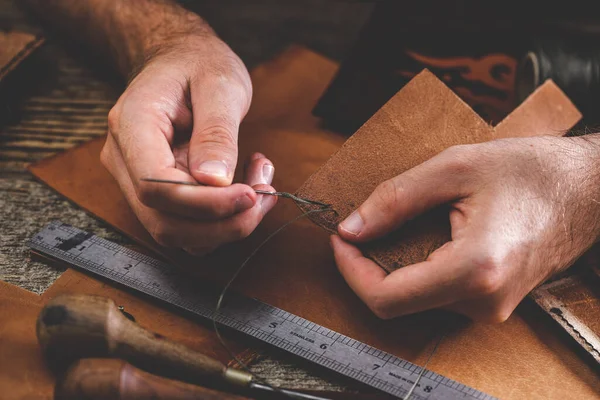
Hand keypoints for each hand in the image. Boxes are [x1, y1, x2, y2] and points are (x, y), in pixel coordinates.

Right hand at [101, 33, 276, 254]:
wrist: (181, 59)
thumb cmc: (198, 64)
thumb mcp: (219, 85)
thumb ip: (216, 132)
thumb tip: (215, 182)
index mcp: (132, 126)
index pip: (154, 186)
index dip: (203, 203)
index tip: (249, 194)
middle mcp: (125, 161)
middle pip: (164, 221)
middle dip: (222, 222)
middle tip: (265, 193)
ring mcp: (138, 182)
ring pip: (177, 233)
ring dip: (227, 225)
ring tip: (261, 184)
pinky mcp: (161, 194)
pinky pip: (189, 226)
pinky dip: (223, 220)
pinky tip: (247, 188)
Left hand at [331, 135, 599, 321]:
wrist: (588, 188)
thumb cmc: (532, 171)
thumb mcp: (455, 167)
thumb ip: (395, 199)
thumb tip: (352, 228)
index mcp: (473, 270)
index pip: (386, 298)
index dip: (351, 271)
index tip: (342, 239)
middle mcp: (482, 301)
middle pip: (397, 302)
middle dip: (368, 267)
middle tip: (359, 229)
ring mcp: (490, 307)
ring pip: (416, 300)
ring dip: (393, 266)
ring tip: (394, 226)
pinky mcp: (492, 302)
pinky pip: (438, 294)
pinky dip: (416, 268)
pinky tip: (421, 235)